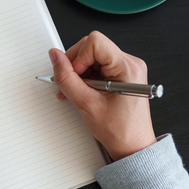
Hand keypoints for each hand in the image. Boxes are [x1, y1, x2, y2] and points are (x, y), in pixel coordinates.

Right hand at [49, 31, 156, 160]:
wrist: (132, 145)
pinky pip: (98, 65)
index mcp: (128, 67)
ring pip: (92, 56)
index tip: (76, 77)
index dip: (79, 58)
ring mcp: (127, 68)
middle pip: (92, 47)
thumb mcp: (86, 104)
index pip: (95, 43)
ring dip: (80, 73)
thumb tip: (55, 57)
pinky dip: (86, 77)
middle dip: (76, 65)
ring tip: (80, 93)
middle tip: (73, 85)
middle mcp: (130, 63)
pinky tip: (84, 92)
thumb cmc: (119, 130)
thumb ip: (67, 78)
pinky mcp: (122, 74)